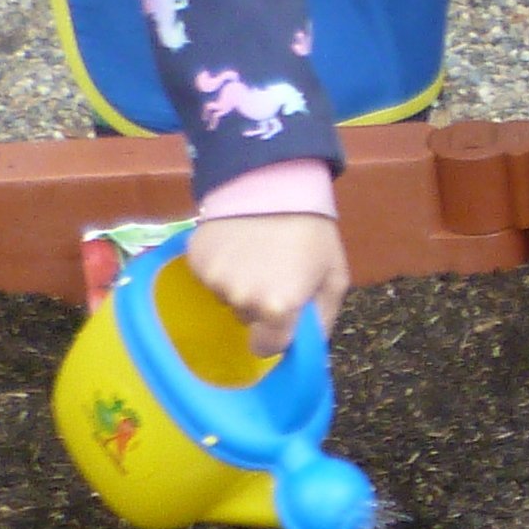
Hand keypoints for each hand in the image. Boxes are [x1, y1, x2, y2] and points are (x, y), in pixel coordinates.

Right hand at [189, 212, 346, 358]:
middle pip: (246, 318)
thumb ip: (322, 319)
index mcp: (277, 308)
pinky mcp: (195, 259)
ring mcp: (214, 279)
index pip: (267, 348)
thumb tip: (308, 347)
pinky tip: (237, 242)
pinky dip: (220, 265)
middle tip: (275, 269)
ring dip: (239, 282)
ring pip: (226, 296)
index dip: (276, 334)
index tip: (283, 316)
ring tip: (257, 251)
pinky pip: (208, 276)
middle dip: (260, 303)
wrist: (275, 181)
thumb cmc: (312, 231)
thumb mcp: (334, 277)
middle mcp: (241, 300)